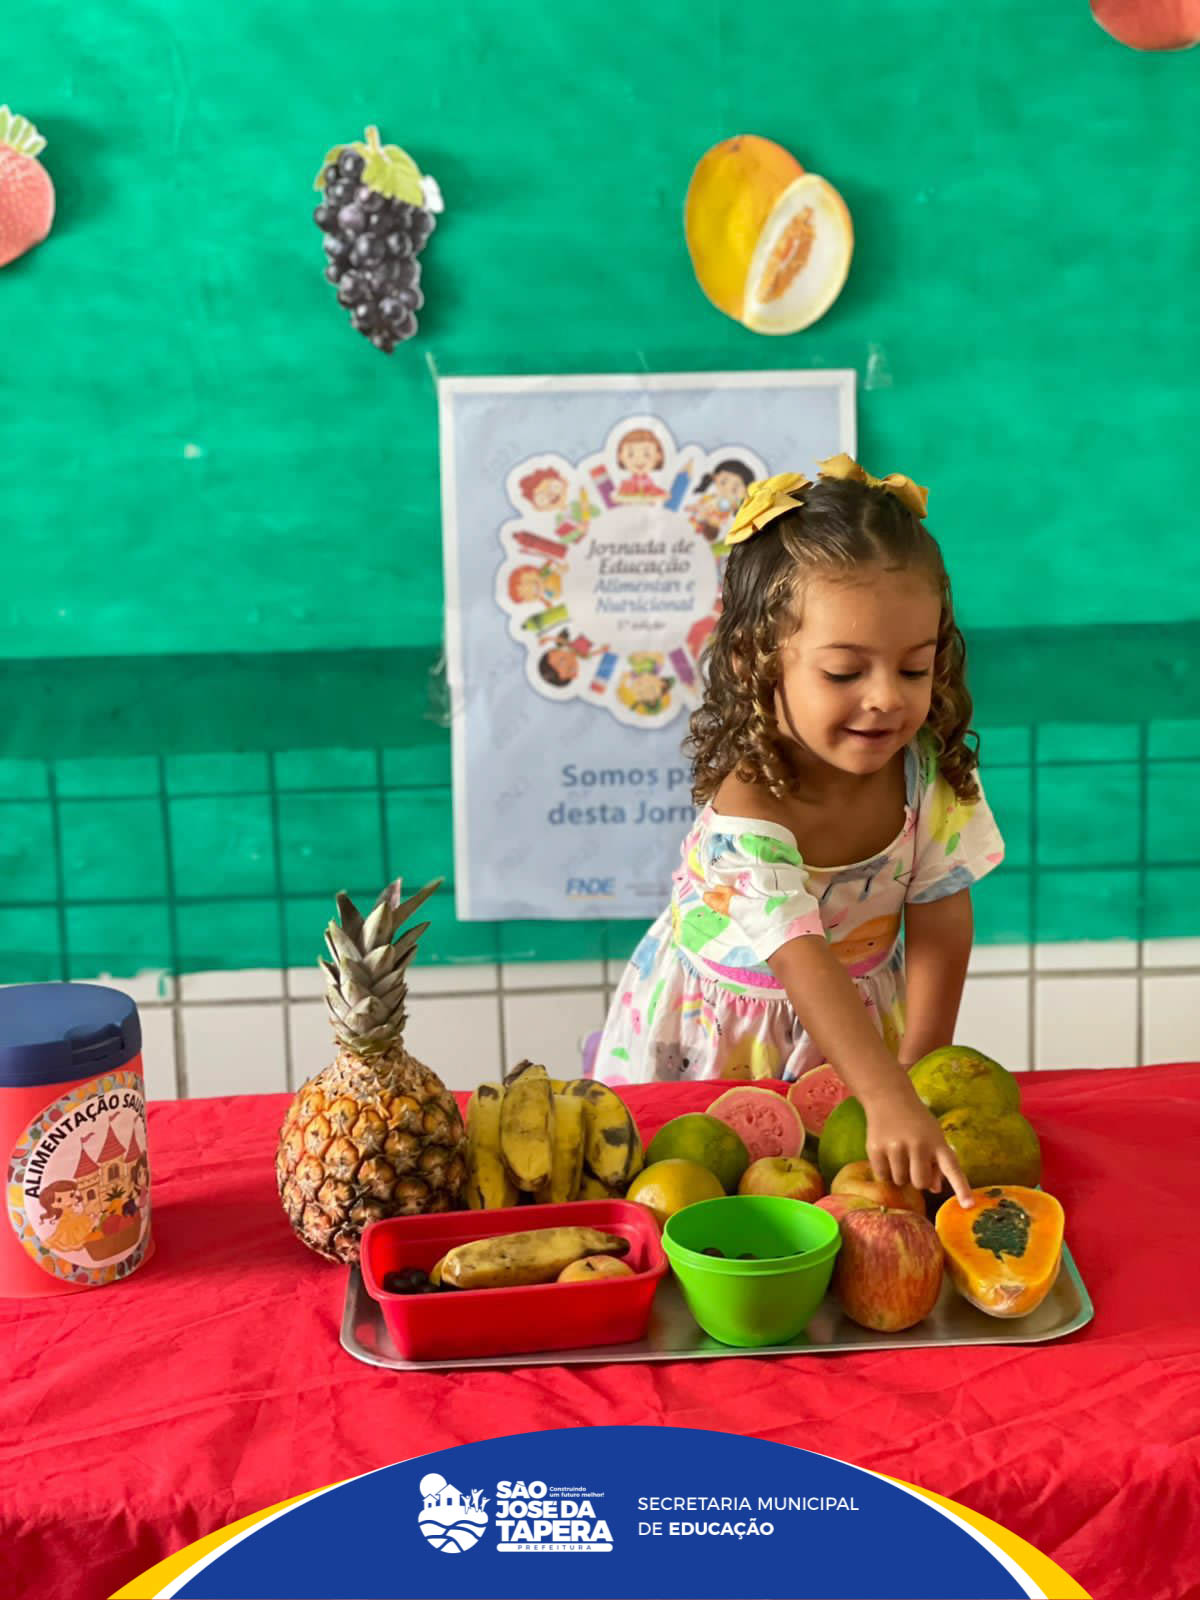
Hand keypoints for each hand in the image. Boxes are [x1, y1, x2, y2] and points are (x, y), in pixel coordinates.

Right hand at [862, 1086, 973, 1206]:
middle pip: (920, 1183)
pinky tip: (886, 1153)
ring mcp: (896, 1146)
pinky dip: (885, 1170)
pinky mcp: (876, 1148)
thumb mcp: (934, 1136)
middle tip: (913, 1163)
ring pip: (900, 1181)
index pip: (952, 1169)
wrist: (888, 1096)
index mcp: (937, 1143)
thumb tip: (935, 1189)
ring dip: (900, 1173)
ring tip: (898, 1153)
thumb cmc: (916, 1121)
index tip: (968, 1206)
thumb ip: (938, 1163)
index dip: (961, 1188)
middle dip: (917, 1178)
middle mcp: (918, 1145)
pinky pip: (883, 1176)